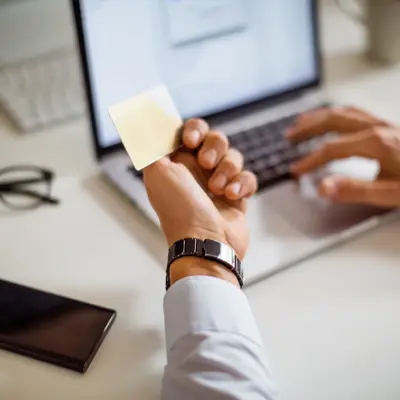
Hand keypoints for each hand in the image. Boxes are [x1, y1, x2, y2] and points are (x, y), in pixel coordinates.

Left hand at [143, 119, 256, 260]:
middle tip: (206, 163)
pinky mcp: (237, 196)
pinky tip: (232, 197)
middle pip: (216, 139)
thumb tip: (144, 121)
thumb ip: (151, 144)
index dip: (194, 130)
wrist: (205, 244)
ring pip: (234, 157)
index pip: (190, 132)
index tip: (191, 141)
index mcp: (177, 164)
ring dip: (227, 170)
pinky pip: (248, 177)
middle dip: (214, 147)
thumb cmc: (179, 209)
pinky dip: (242, 184)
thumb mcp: (157, 172)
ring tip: (217, 190)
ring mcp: (218, 184)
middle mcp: (197, 171)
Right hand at [288, 107, 399, 207]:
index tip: (296, 170)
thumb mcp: (392, 194)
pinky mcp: (393, 128)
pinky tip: (336, 119)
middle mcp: (380, 128)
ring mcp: (387, 125)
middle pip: (334, 121)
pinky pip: (359, 113)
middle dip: (308, 128)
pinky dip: (339, 114)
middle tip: (289, 135)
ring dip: (321, 116)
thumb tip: (324, 188)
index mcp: (376, 143)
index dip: (310, 160)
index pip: (332, 149)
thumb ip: (356, 191)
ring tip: (303, 121)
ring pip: (346, 113)